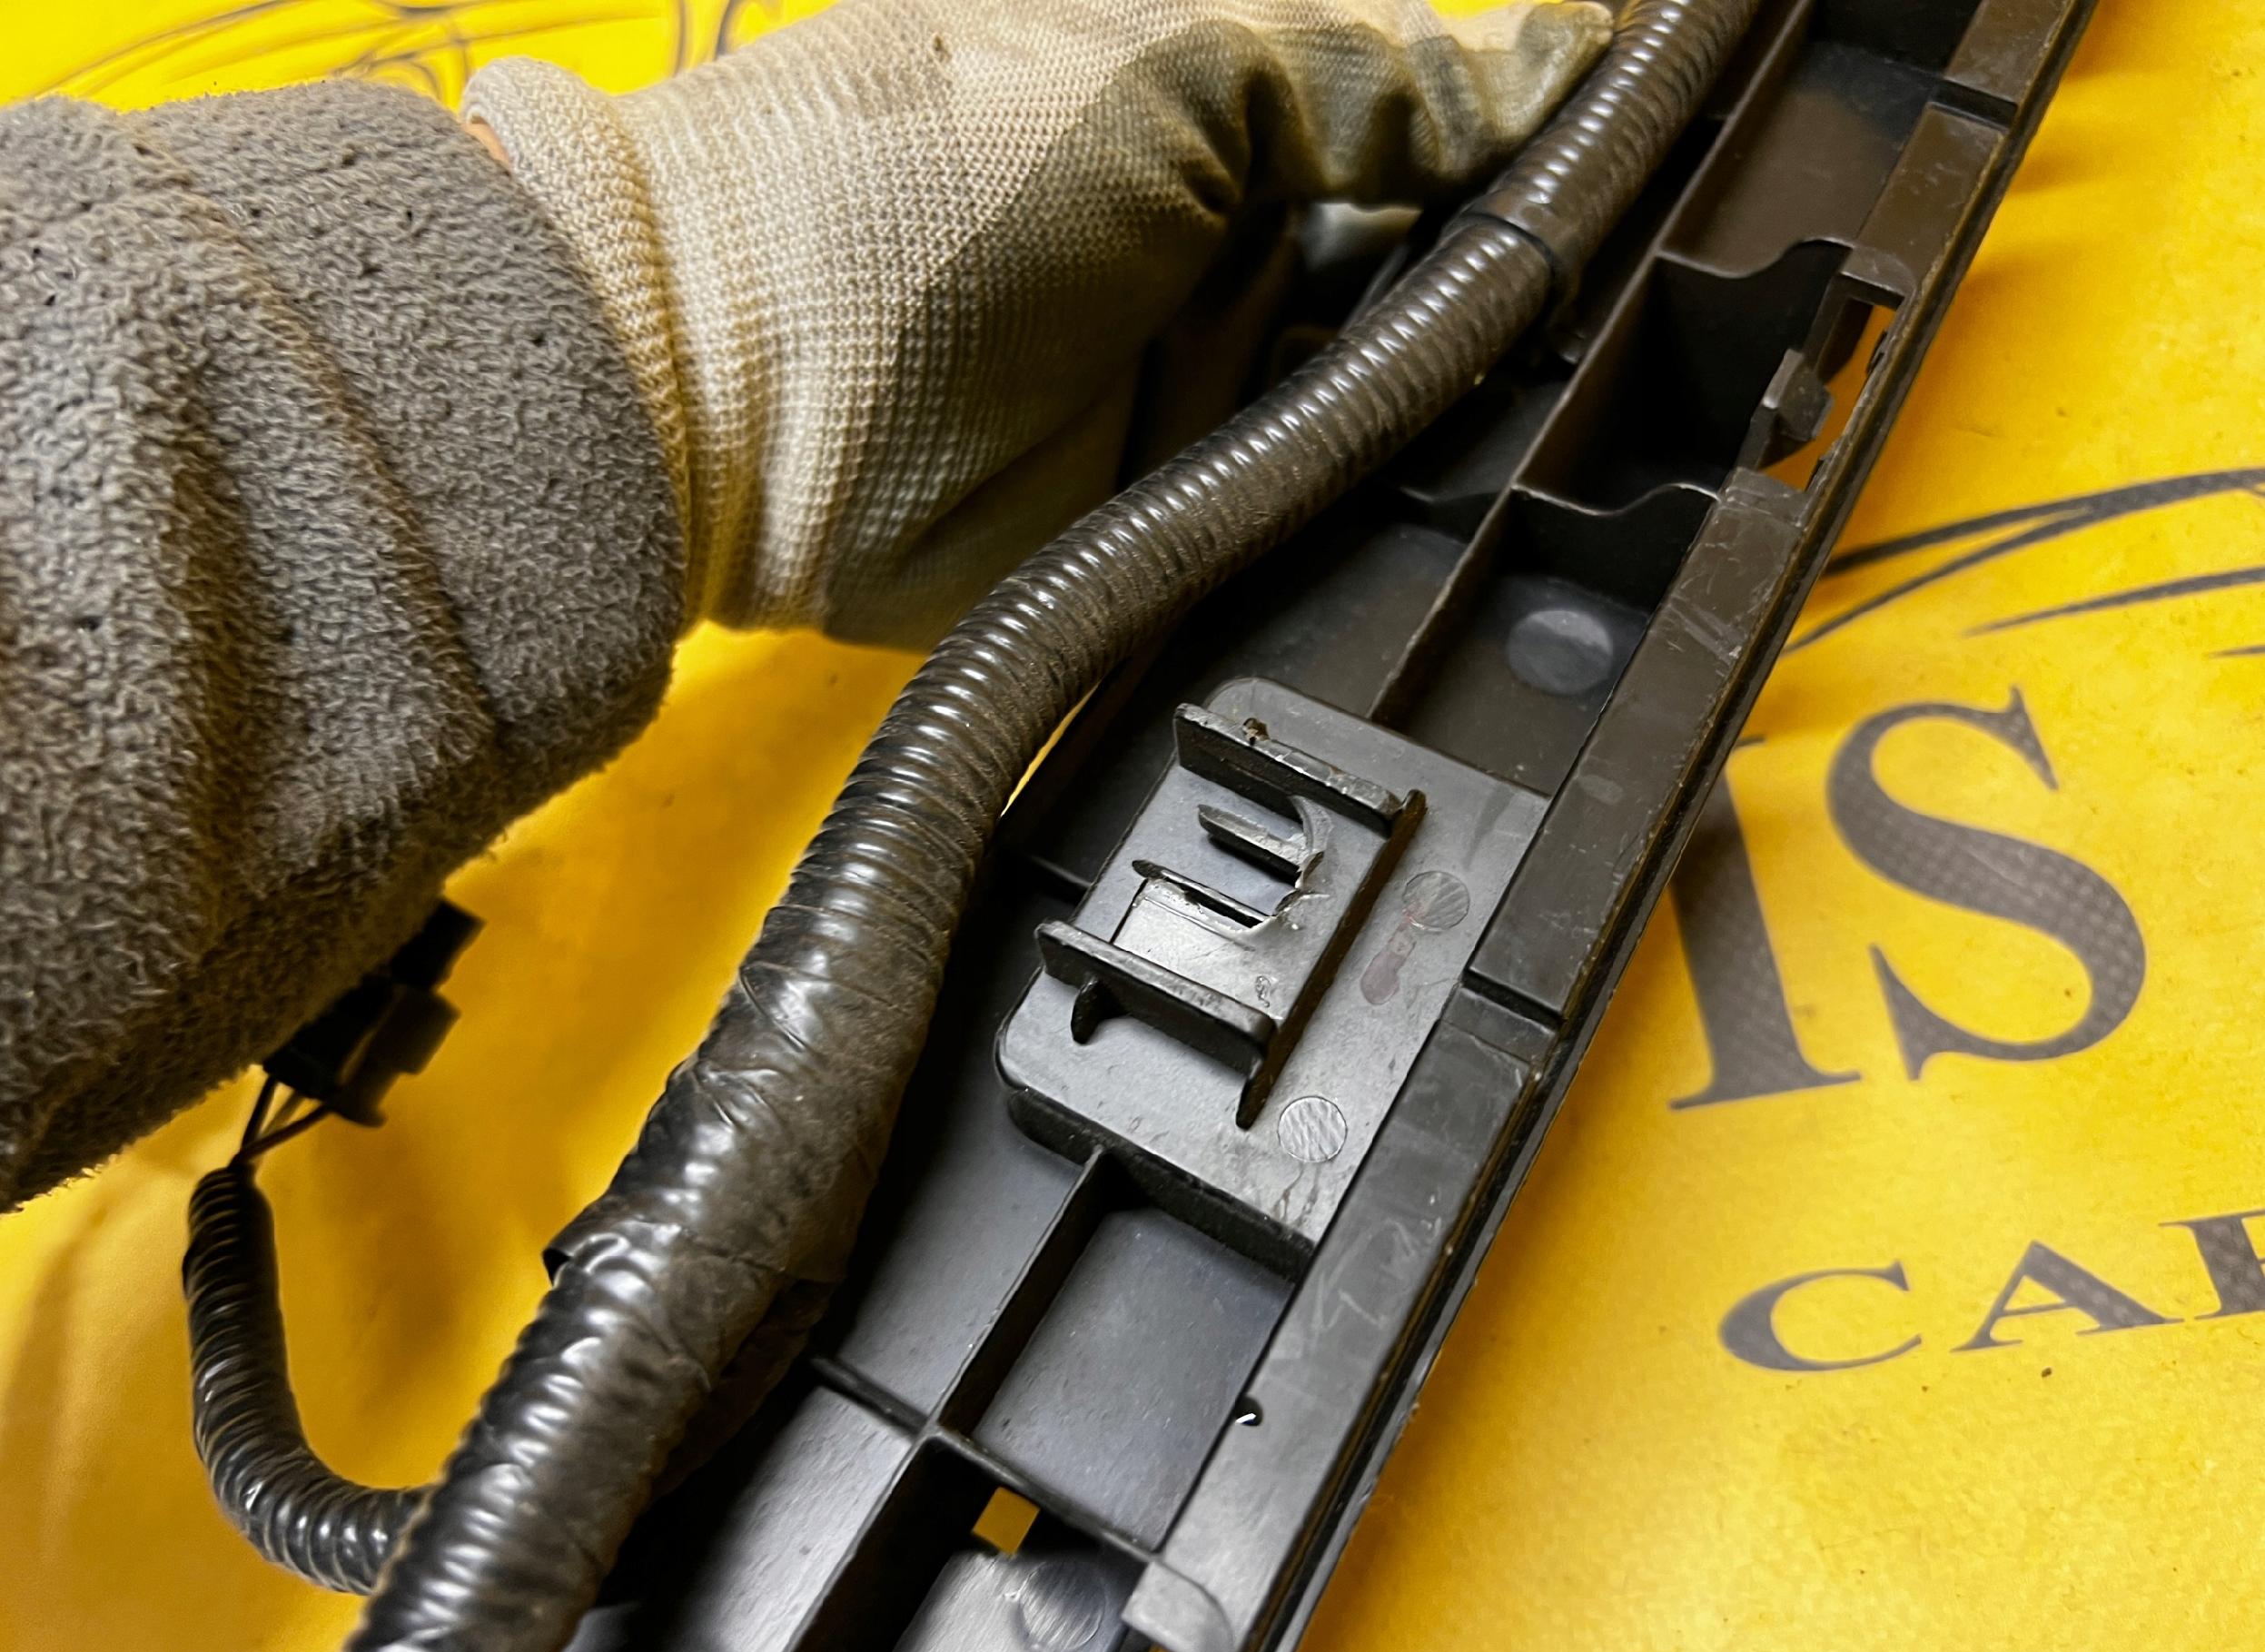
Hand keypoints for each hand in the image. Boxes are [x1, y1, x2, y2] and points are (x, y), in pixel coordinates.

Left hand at [467, 0, 1608, 644]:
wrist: (738, 398)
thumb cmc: (903, 181)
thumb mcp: (1173, 66)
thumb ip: (1369, 77)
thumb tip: (1551, 59)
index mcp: (1215, 80)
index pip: (1427, 97)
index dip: (1536, 123)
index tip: (1654, 142)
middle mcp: (1224, 224)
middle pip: (1437, 246)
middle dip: (1521, 270)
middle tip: (1631, 296)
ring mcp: (1209, 366)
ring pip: (1402, 382)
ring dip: (1471, 385)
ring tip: (1566, 386)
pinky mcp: (1186, 498)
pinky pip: (1327, 498)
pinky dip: (1392, 489)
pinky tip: (1470, 473)